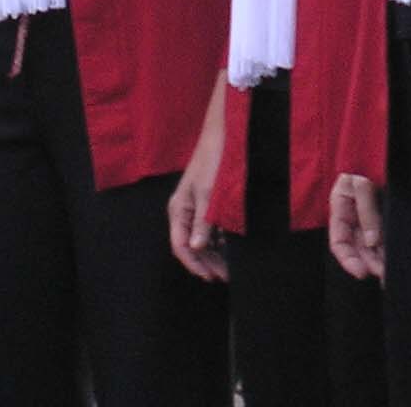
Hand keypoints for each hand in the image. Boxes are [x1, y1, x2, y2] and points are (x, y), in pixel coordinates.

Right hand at [166, 105, 228, 282]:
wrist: (224, 133)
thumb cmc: (214, 160)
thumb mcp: (210, 193)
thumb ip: (203, 221)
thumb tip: (198, 247)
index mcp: (179, 210)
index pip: (181, 246)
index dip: (195, 264)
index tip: (211, 277)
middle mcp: (184, 211)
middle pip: (191, 245)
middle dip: (207, 261)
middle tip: (225, 276)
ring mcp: (196, 206)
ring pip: (202, 237)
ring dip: (214, 252)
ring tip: (230, 266)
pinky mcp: (208, 201)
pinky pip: (210, 226)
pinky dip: (220, 238)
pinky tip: (231, 246)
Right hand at [329, 174, 385, 281]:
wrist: (377, 152)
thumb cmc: (364, 165)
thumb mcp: (361, 184)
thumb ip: (366, 210)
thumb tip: (373, 240)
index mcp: (340, 212)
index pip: (339, 243)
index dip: (348, 260)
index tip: (361, 272)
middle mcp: (353, 220)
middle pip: (357, 249)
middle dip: (369, 263)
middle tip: (382, 274)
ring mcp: (367, 220)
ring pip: (371, 247)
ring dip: (379, 259)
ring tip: (390, 270)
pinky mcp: (382, 218)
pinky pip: (383, 237)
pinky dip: (387, 248)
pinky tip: (395, 256)